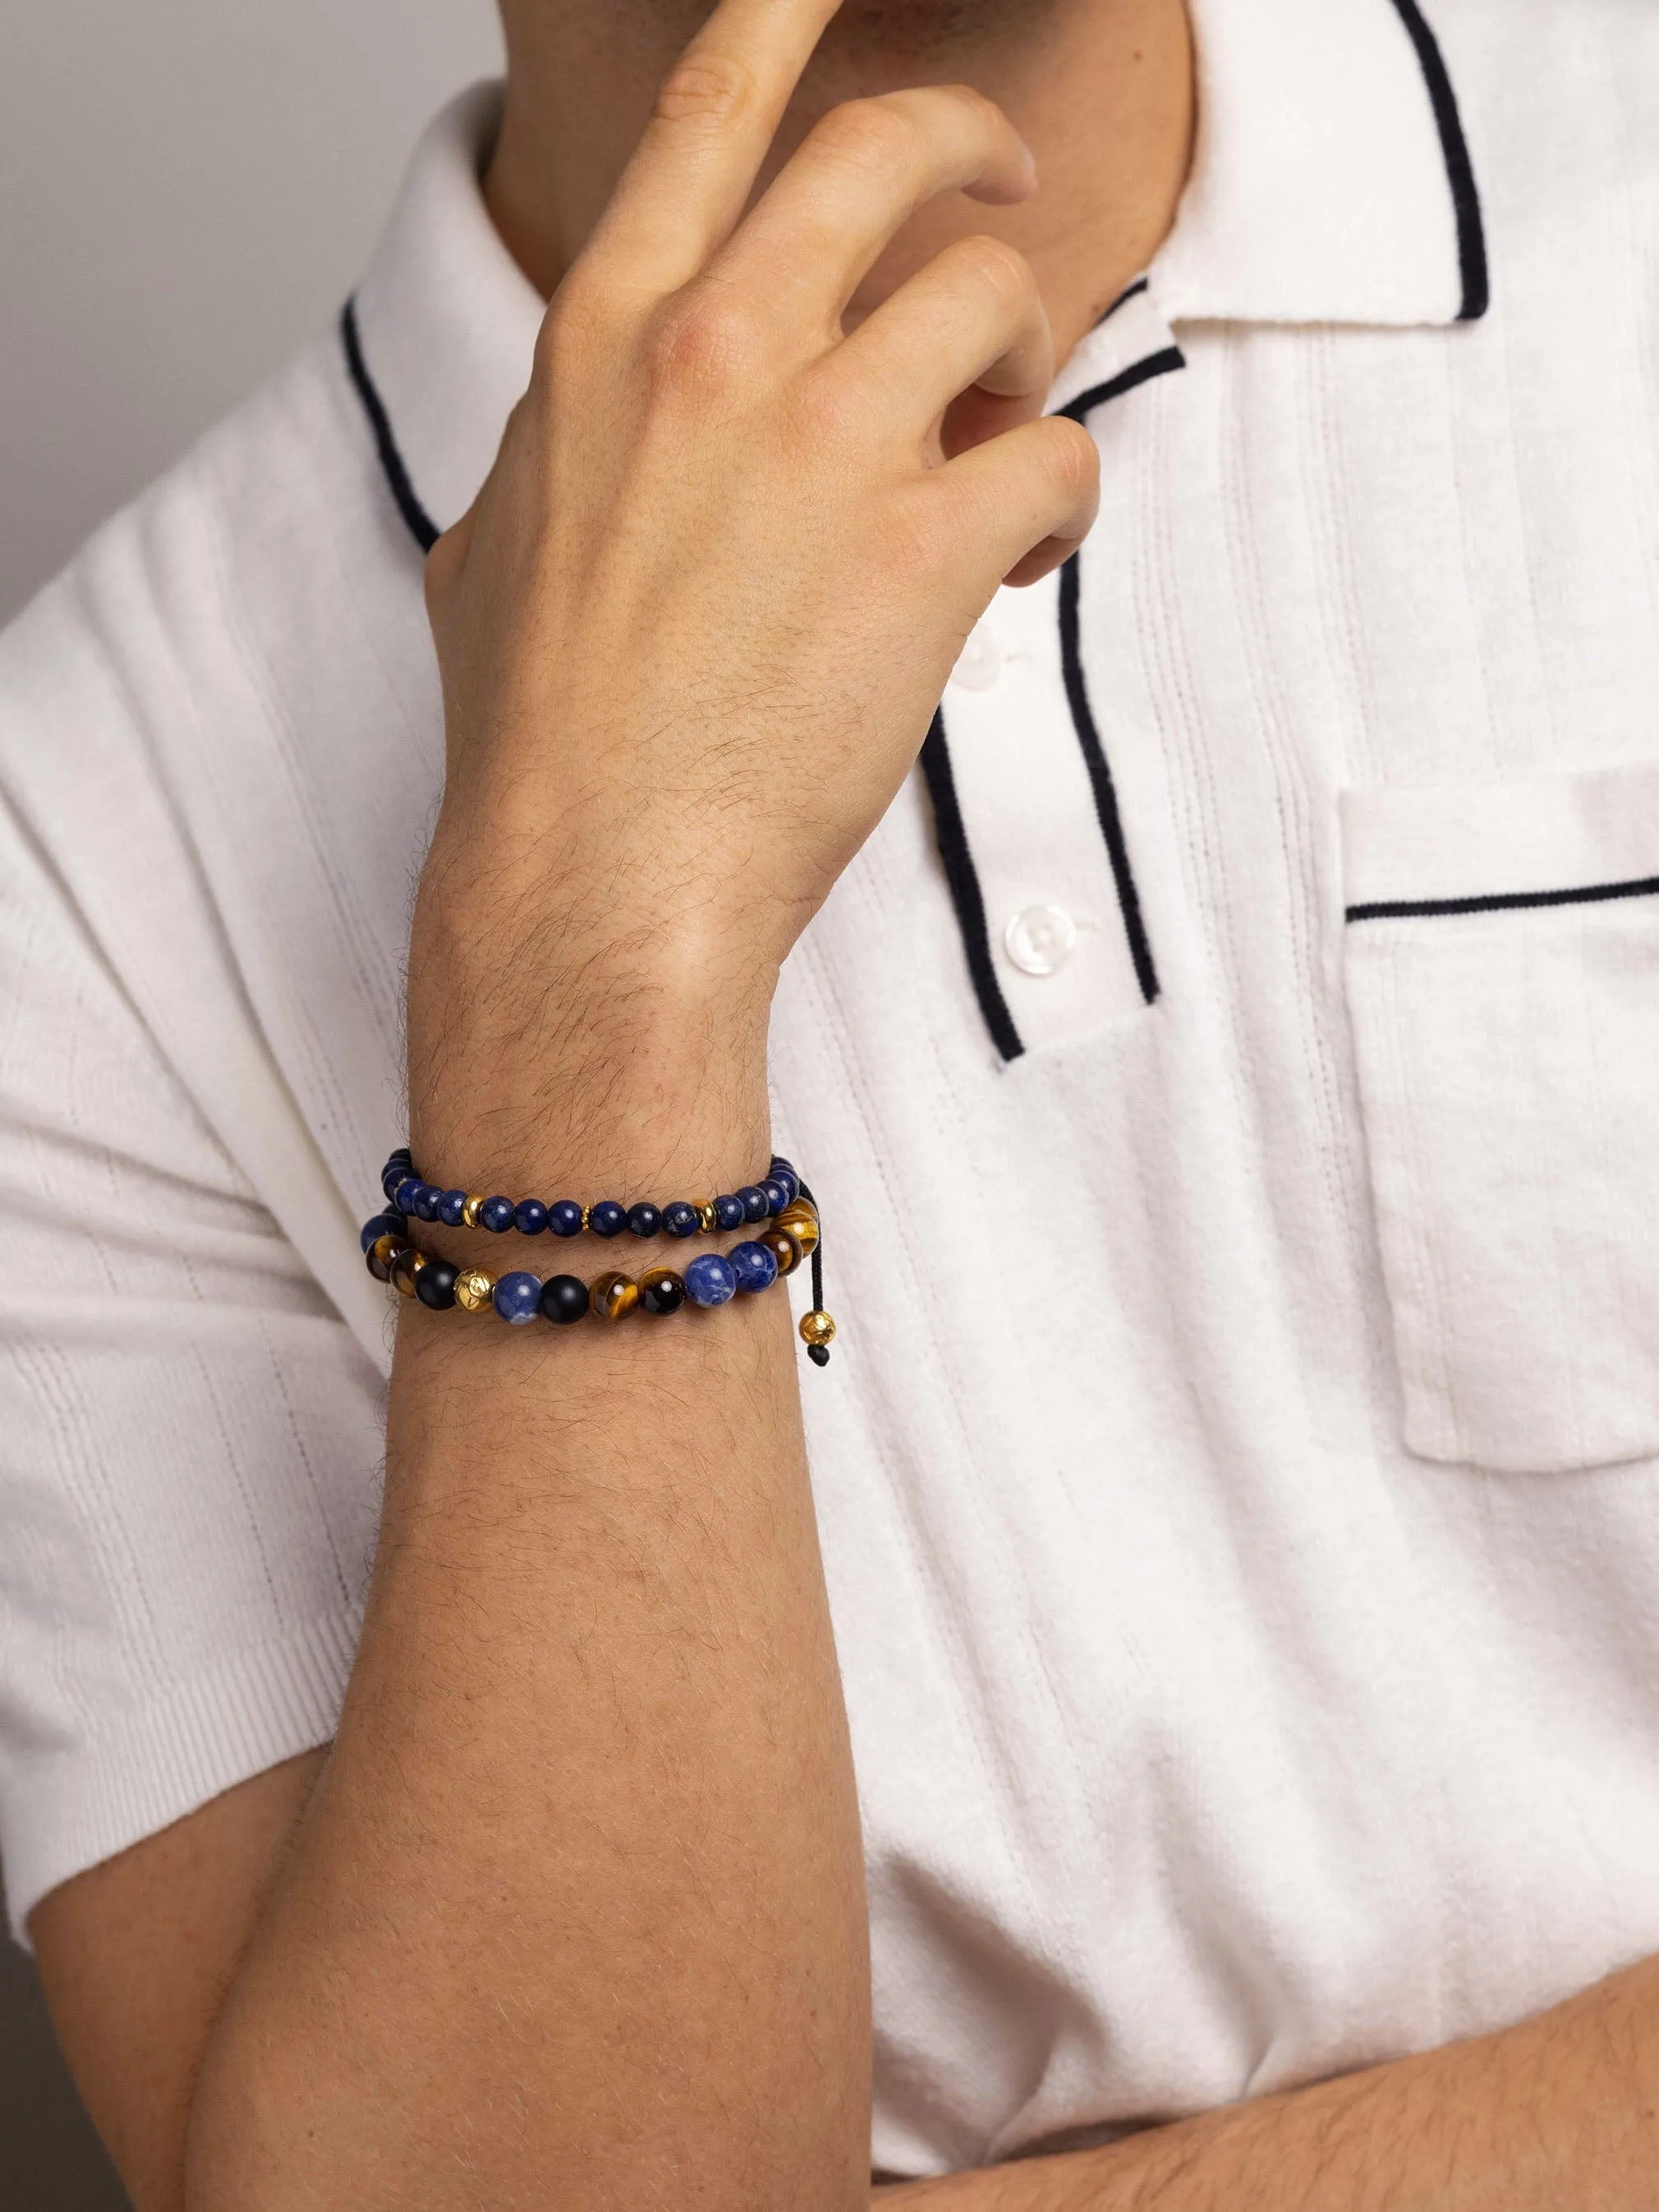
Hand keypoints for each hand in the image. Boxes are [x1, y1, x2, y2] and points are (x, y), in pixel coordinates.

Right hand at [414, 0, 1098, 1085]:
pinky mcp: (926, 548)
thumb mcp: (492, 546)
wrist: (592, 884)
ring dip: (1020, 355)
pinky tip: (1026, 562)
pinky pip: (1061, 457)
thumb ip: (557, 445)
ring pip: (994, 299)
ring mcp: (825, 441)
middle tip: (998, 193)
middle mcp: (717, 351)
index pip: (711, 104)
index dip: (789, 11)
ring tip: (996, 443)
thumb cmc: (539, 743)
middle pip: (888, 152)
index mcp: (604, 336)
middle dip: (967, 149)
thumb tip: (575, 427)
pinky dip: (1067, 501)